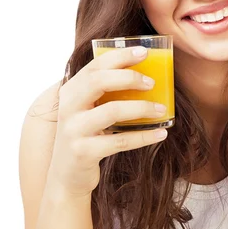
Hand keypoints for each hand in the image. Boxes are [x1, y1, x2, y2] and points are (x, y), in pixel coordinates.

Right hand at [47, 46, 168, 197]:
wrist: (66, 177)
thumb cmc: (85, 138)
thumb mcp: (88, 112)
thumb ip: (104, 94)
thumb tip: (144, 76)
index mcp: (70, 92)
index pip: (94, 66)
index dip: (119, 56)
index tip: (144, 52)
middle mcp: (68, 107)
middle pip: (98, 82)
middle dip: (129, 78)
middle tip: (152, 83)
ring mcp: (74, 130)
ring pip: (111, 111)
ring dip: (141, 108)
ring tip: (161, 109)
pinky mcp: (84, 152)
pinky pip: (120, 141)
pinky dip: (143, 136)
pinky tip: (160, 133)